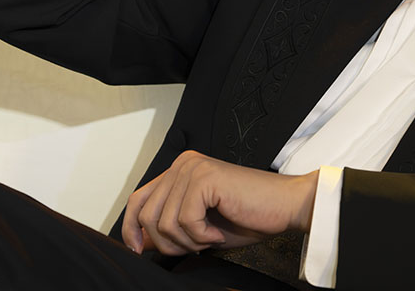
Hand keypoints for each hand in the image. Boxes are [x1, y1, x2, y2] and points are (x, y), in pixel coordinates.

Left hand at [122, 150, 317, 255]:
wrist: (283, 207)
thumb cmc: (247, 216)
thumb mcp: (198, 228)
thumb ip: (168, 229)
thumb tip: (138, 241)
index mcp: (179, 171)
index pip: (137, 199)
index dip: (131, 228)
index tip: (137, 251)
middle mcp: (182, 164)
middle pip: (146, 215)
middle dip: (168, 242)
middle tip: (197, 244)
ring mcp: (192, 168)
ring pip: (164, 222)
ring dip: (188, 241)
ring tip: (211, 237)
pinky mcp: (205, 178)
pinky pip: (185, 221)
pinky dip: (201, 236)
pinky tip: (218, 232)